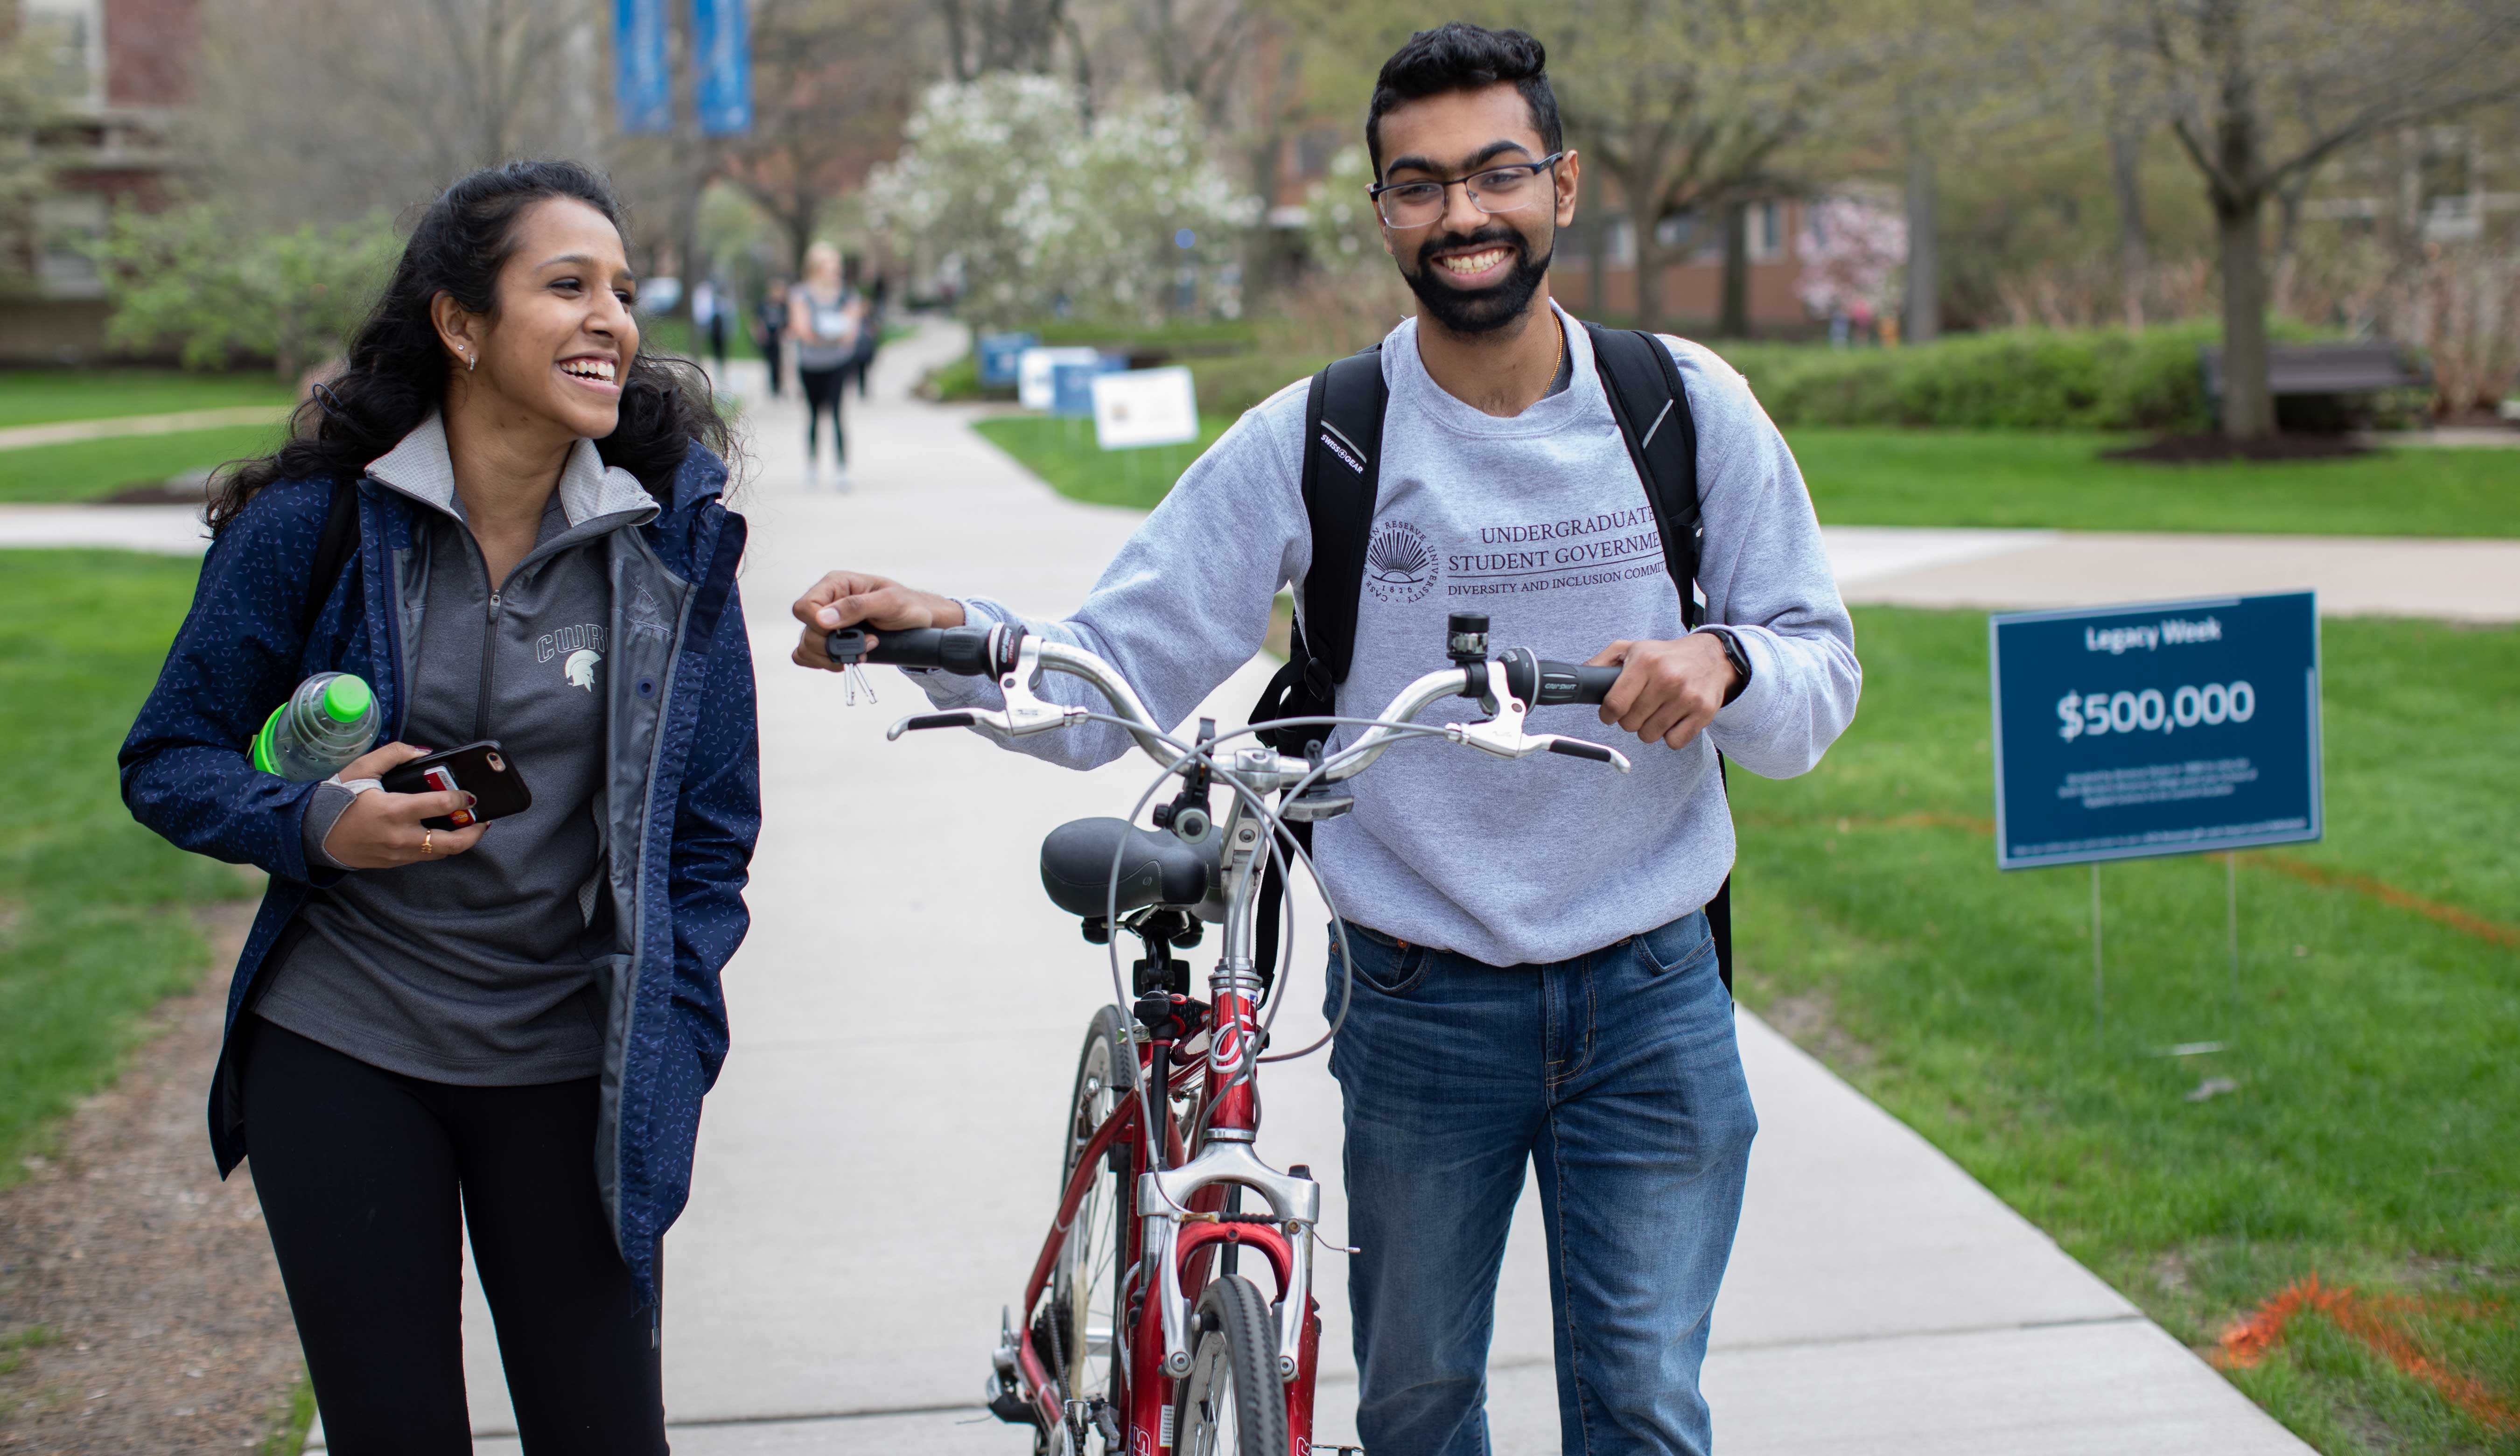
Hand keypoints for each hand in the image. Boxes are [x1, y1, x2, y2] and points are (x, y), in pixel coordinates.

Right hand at [319, 743, 487, 868]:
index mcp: (394, 811)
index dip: (462, 798)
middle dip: (475, 833)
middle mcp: (400, 836)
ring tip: (469, 826)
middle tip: (484, 820)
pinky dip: (438, 846)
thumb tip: (423, 752)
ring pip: (440, 853)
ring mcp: (397, 854)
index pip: (441, 805)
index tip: (471, 795)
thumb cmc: (336, 799)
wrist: (311, 833)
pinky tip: (442, 832)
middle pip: (451, 843)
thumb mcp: (362, 769)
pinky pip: (424, 857)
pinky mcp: (393, 863)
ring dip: (459, 841)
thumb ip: (393, 755)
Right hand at [789, 570, 965, 670]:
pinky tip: (845, 659)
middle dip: (834, 645)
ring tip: (861, 652)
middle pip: (806, 631)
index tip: (847, 633)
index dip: (819, 626)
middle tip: (866, 643)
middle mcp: (826, 601)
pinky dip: (824, 662)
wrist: (917, 619)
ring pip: (806, 646)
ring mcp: (825, 621)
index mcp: (835, 584)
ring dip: (832, 657)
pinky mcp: (828, 638)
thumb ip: (856, 607)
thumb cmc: (906, 605)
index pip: (805, 607)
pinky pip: (808, 655)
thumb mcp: (888, 602)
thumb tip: (822, 618)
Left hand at [1586, 634, 1743, 750]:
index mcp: (1645, 662)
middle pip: (1630, 724)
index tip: (1611, 713)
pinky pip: (1673, 742)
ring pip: (1649, 735)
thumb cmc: (1665, 656)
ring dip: (1648, 728)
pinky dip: (1670, 735)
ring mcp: (1687, 697)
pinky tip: (1673, 718)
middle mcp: (1667, 679)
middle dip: (1629, 719)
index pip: (1614, 704)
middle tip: (1639, 706)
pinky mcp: (1703, 713)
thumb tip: (1580, 678)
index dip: (1607, 714)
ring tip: (1657, 710)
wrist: (1712, 657)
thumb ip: (1602, 662)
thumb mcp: (1632, 648)